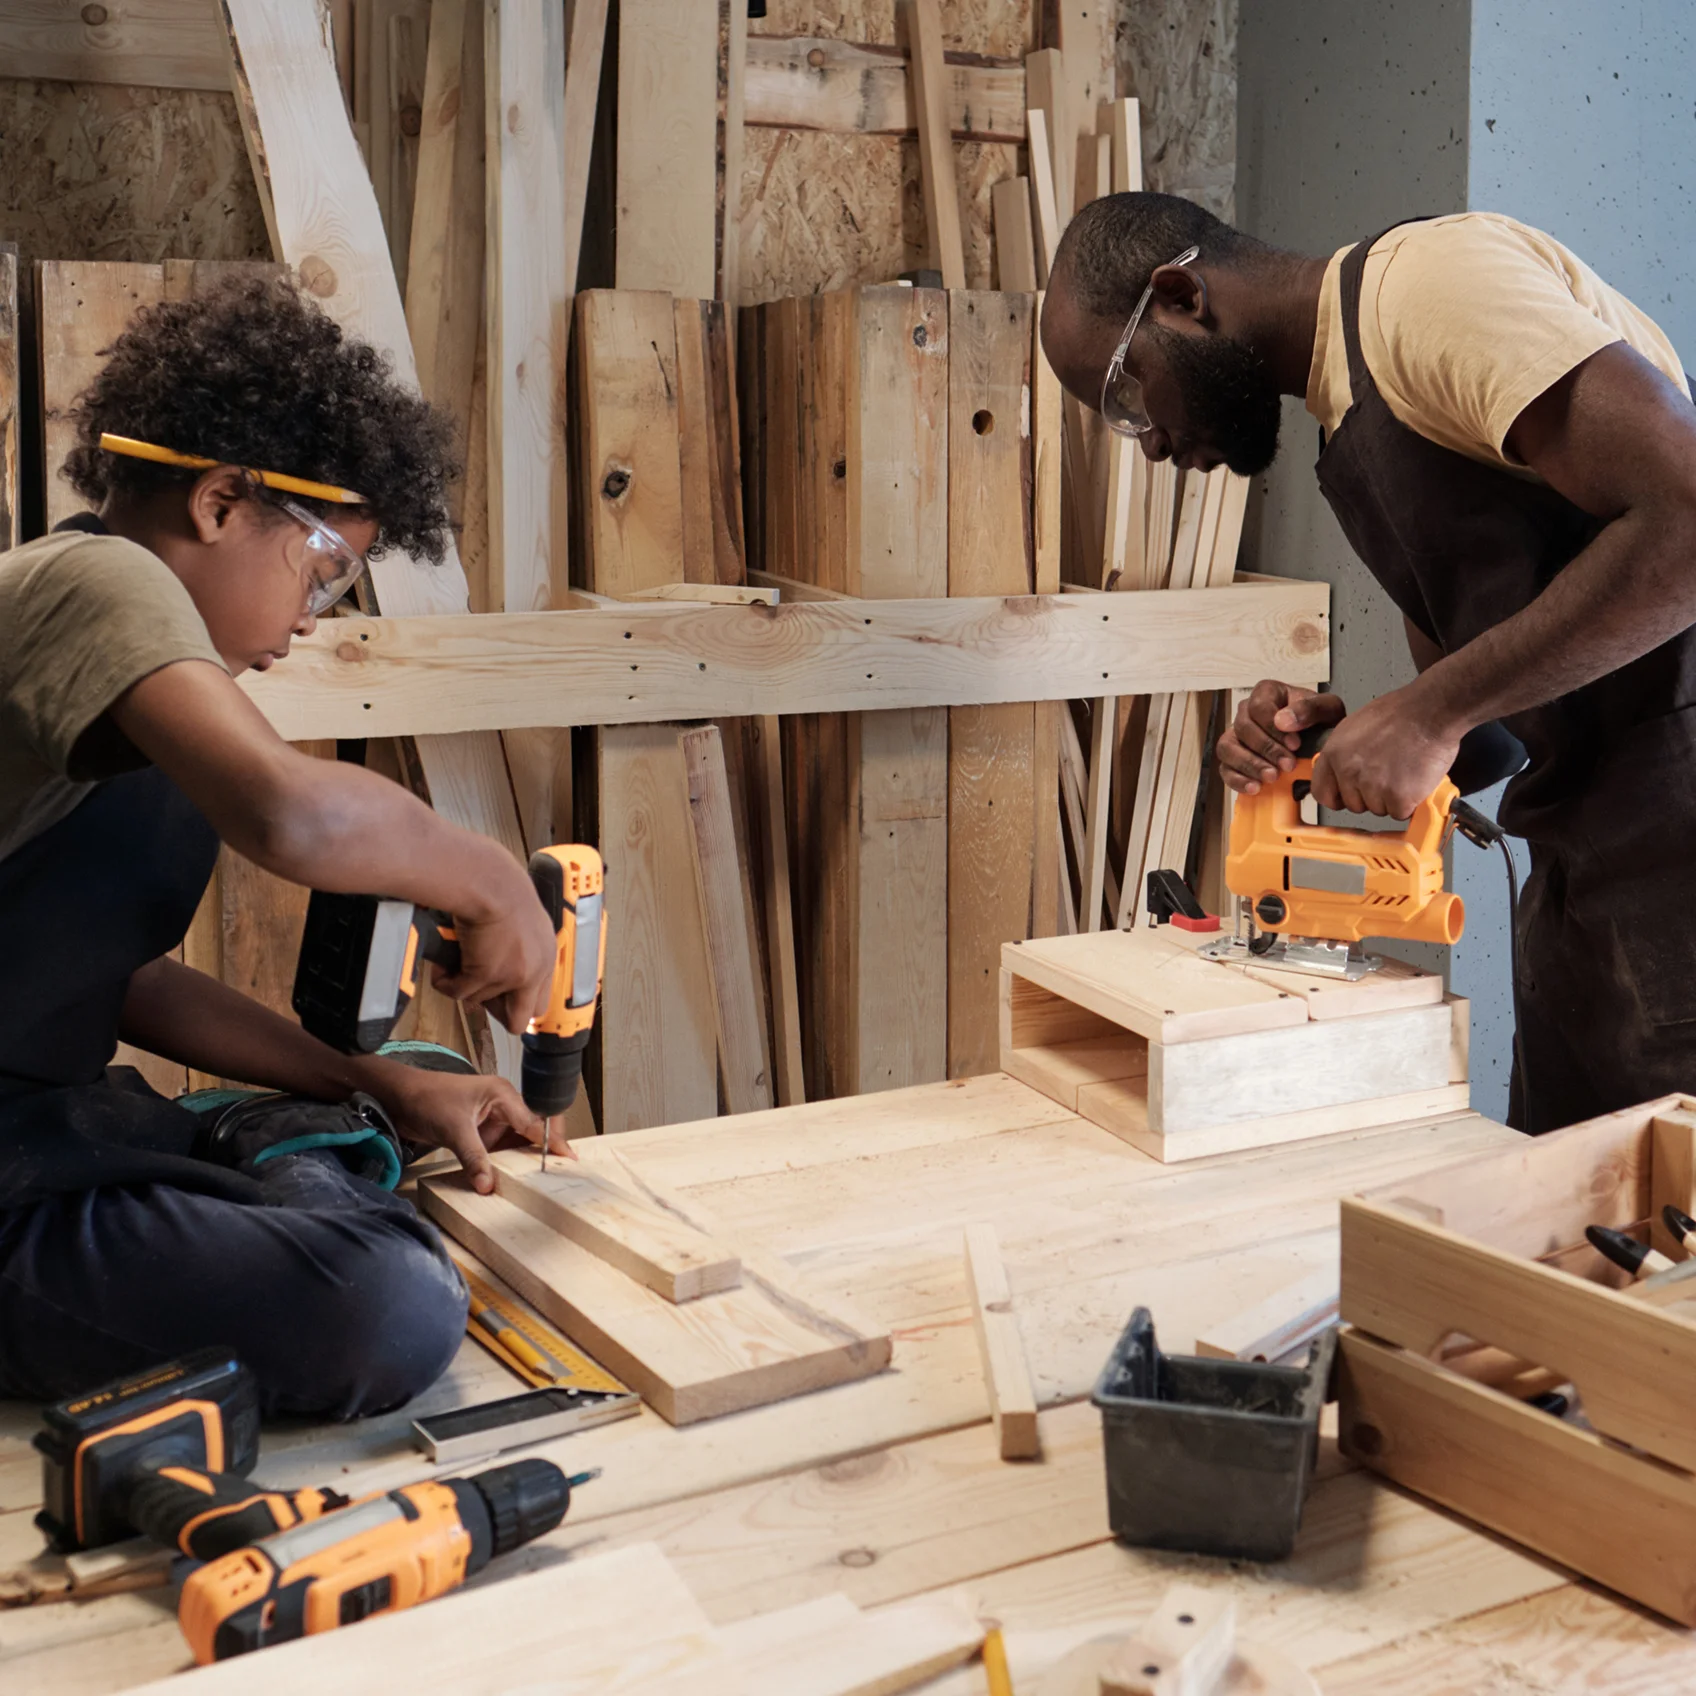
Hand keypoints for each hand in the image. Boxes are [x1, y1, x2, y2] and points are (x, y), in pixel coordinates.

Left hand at [355, 1059, 571, 1193]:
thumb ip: (473, 1157)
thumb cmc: (427, 1100)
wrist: (399, 1098)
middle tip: (563, 1174)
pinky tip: (515, 1179)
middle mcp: (503, 1106)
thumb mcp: (453, 1129)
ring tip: (544, 1181)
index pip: (535, 1122)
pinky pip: (502, 1149)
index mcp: (503, 1095)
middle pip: (533, 1131)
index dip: (552, 1142)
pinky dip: (508, 1164)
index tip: (569, 1160)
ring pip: (519, 1142)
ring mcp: (493, 1120)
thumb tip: (487, 1186)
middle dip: (546, 1151)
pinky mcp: (482, 1132)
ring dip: (526, 1161)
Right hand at [432, 866, 557, 1034]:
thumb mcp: (525, 921)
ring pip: (479, 1000)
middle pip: (517, 1019)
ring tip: (455, 960)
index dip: (515, 1003)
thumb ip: (522, 949)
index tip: (498, 999)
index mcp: (546, 957)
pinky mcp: (487, 974)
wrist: (488, 881)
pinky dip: (445, 981)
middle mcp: (534, 970)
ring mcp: (512, 975)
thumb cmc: (501, 889)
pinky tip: (443, 964)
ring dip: (463, 984)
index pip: (539, 1003)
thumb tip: (500, 969)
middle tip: (476, 988)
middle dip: (493, 1010)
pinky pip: (458, 992)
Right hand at [1216, 680, 1346, 794]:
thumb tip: (1283, 721)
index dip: (1272, 726)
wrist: (1321, 745)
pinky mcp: (1233, 759)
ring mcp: (1237, 736)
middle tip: (1288, 765)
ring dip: (1250, 764)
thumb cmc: (1320, 723)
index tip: (1294, 744)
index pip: (1258, 705)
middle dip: (1266, 749)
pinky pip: (1225, 769)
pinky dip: (1238, 780)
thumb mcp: (1328, 709)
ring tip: (1272, 777)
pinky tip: (1255, 787)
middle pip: (1243, 727)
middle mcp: (1247, 712)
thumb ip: (1310, 708)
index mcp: (1267, 693)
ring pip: (1227, 747)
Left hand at [1308, 685, 1462, 816]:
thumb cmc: (1400, 713)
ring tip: (1404, 772)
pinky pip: (1400, 812)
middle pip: (1353, 804)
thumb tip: (1341, 769)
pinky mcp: (1398, 797)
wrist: (1430, 711)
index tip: (1348, 796)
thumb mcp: (1355, 727)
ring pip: (1378, 810)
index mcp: (1334, 754)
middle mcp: (1348, 772)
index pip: (1322, 793)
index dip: (1338, 797)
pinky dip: (1410, 802)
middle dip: (1371, 796)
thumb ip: (1344, 753)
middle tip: (1389, 776)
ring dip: (1392, 798)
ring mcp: (1373, 786)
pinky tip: (1414, 780)